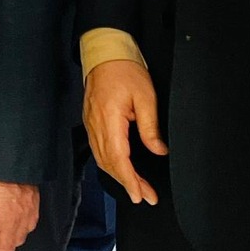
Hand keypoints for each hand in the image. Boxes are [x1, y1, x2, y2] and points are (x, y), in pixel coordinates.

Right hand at [84, 59, 166, 205]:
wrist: (105, 54)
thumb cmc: (125, 70)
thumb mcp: (146, 97)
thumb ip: (150, 127)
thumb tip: (158, 151)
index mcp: (109, 119)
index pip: (118, 158)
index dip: (129, 180)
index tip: (140, 194)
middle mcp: (96, 124)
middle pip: (109, 163)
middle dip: (127, 183)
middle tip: (145, 196)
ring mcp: (91, 123)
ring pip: (101, 159)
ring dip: (118, 176)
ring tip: (136, 188)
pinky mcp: (91, 121)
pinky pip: (98, 149)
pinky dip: (110, 164)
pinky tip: (120, 169)